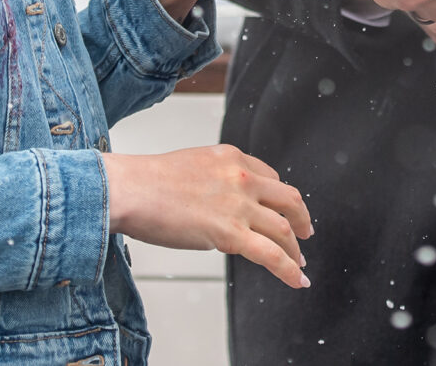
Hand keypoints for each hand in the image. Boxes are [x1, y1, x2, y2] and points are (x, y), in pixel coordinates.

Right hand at [103, 145, 312, 287]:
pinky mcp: (231, 233)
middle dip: (300, 220)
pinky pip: (272, 254)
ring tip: (299, 264)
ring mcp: (239, 205)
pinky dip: (289, 269)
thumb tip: (219, 205)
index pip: (270, 177)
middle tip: (304, 234)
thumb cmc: (148, 182)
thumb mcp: (193, 166)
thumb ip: (214, 180)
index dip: (279, 198)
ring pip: (283, 229)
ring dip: (295, 250)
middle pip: (288, 199)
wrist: (131, 190)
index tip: (282, 211)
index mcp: (232, 157)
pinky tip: (296, 279)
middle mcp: (242, 177)